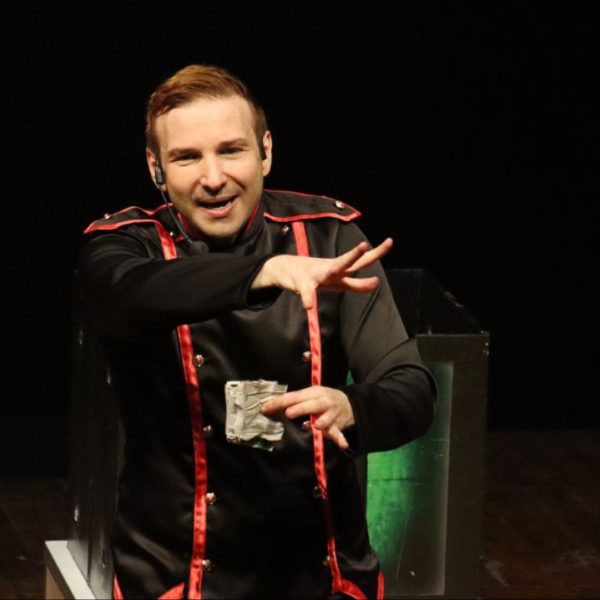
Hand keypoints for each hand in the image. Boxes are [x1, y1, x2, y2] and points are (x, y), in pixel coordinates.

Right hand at [251, 238, 392, 308]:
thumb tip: (375, 283)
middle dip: (357, 255)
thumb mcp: (338, 281)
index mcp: (341, 270)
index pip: (362, 261)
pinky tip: (309, 306)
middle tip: (365, 245)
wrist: (284, 269)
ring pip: (329, 270)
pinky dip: (307, 299)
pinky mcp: (302, 283)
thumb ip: (355, 283)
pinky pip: (306, 292)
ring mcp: (317, 274)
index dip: (377, 252)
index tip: (390, 241)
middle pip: (348, 262)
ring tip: (336, 268)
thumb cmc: (315, 275)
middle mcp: (332, 269)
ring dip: (333, 267)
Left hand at [261, 386, 354, 449]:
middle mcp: (323, 402)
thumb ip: (294, 401)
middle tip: (289, 413)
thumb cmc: (322, 399)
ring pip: (325, 419)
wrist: (348, 403)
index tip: (265, 408)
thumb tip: (271, 406)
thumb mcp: (310, 395)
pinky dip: (340, 439)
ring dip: (320, 423)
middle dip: (301, 408)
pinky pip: (338, 433)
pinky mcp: (337, 426)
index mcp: (313, 392)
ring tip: (316, 425)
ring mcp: (331, 414)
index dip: (280, 402)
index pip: (294, 396)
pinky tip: (342, 445)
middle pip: (312, 405)